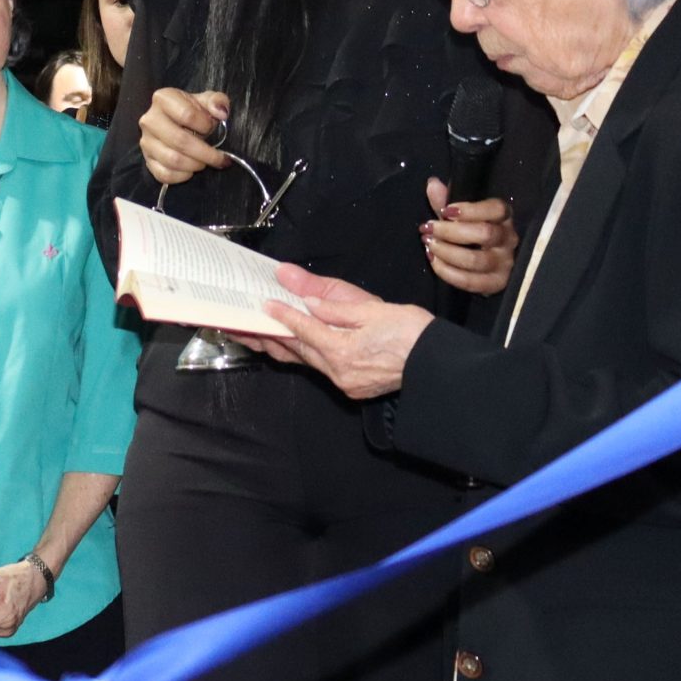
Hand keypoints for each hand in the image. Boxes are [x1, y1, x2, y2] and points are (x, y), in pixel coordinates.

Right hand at [137, 88, 233, 188]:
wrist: (175, 123)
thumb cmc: (193, 111)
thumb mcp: (206, 100)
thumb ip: (217, 101)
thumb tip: (221, 113)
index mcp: (163, 99)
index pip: (187, 115)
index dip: (205, 125)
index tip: (212, 127)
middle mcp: (149, 120)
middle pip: (179, 141)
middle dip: (205, 153)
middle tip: (218, 158)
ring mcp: (146, 141)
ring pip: (172, 160)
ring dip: (195, 165)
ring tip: (204, 162)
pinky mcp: (147, 160)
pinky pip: (164, 174)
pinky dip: (182, 176)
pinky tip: (190, 170)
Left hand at [264, 264, 432, 400]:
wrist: (439, 365)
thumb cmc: (413, 333)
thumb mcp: (374, 309)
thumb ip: (334, 304)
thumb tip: (304, 294)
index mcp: (343, 350)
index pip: (304, 329)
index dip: (283, 314)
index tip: (266, 303)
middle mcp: (339, 371)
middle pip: (296, 349)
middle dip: (269, 335)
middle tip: (242, 325)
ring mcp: (345, 382)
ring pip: (306, 361)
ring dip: (281, 347)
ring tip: (254, 336)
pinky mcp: (353, 386)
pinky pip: (320, 368)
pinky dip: (303, 355)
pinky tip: (292, 347)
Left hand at [424, 181, 517, 296]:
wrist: (483, 265)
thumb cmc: (469, 233)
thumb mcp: (457, 215)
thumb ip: (444, 201)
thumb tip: (432, 184)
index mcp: (503, 217)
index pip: (495, 209)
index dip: (470, 209)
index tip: (446, 210)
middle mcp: (509, 239)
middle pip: (484, 234)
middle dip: (451, 231)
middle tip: (428, 228)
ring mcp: (505, 263)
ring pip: (476, 260)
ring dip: (447, 252)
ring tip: (429, 244)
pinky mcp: (496, 283)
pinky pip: (472, 282)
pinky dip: (448, 273)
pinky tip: (434, 261)